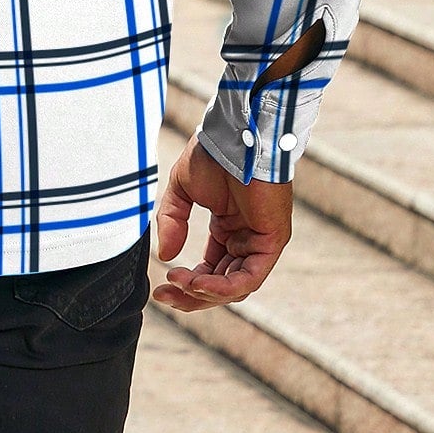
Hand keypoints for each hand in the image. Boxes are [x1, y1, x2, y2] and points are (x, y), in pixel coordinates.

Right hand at [152, 131, 292, 309]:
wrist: (234, 136)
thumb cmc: (212, 154)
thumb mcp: (181, 190)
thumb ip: (172, 221)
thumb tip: (165, 256)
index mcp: (228, 228)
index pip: (211, 271)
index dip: (186, 284)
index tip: (161, 288)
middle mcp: (245, 239)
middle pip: (222, 285)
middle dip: (192, 295)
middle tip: (165, 296)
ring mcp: (260, 242)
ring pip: (235, 286)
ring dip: (204, 291)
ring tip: (179, 283)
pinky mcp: (272, 242)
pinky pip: (250, 277)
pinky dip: (224, 286)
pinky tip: (198, 282)